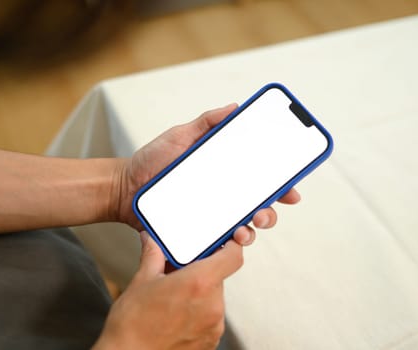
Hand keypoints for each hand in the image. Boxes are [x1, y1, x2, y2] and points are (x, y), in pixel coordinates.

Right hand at [92, 232, 242, 349]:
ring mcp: (214, 326)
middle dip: (202, 273)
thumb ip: (153, 255)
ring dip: (200, 294)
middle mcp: (212, 305)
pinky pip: (211, 318)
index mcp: (199, 283)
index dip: (231, 246)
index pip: (233, 257)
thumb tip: (152, 240)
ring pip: (214, 298)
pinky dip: (199, 313)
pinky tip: (177, 316)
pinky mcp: (210, 342)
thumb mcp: (142, 280)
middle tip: (180, 274)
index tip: (223, 244)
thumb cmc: (132, 325)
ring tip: (174, 300)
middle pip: (219, 277)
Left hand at [112, 104, 300, 244]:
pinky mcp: (197, 233)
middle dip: (272, 211)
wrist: (124, 187)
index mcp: (224, 174)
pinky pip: (218, 243)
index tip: (293, 189)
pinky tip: (230, 239)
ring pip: (243, 228)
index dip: (281, 185)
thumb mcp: (179, 136)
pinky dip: (229, 243)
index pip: (259, 180)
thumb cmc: (152, 160)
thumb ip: (206, 122)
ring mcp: (211, 217)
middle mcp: (222, 197)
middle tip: (270, 208)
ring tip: (248, 226)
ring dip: (254, 229)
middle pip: (258, 207)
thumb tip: (235, 107)